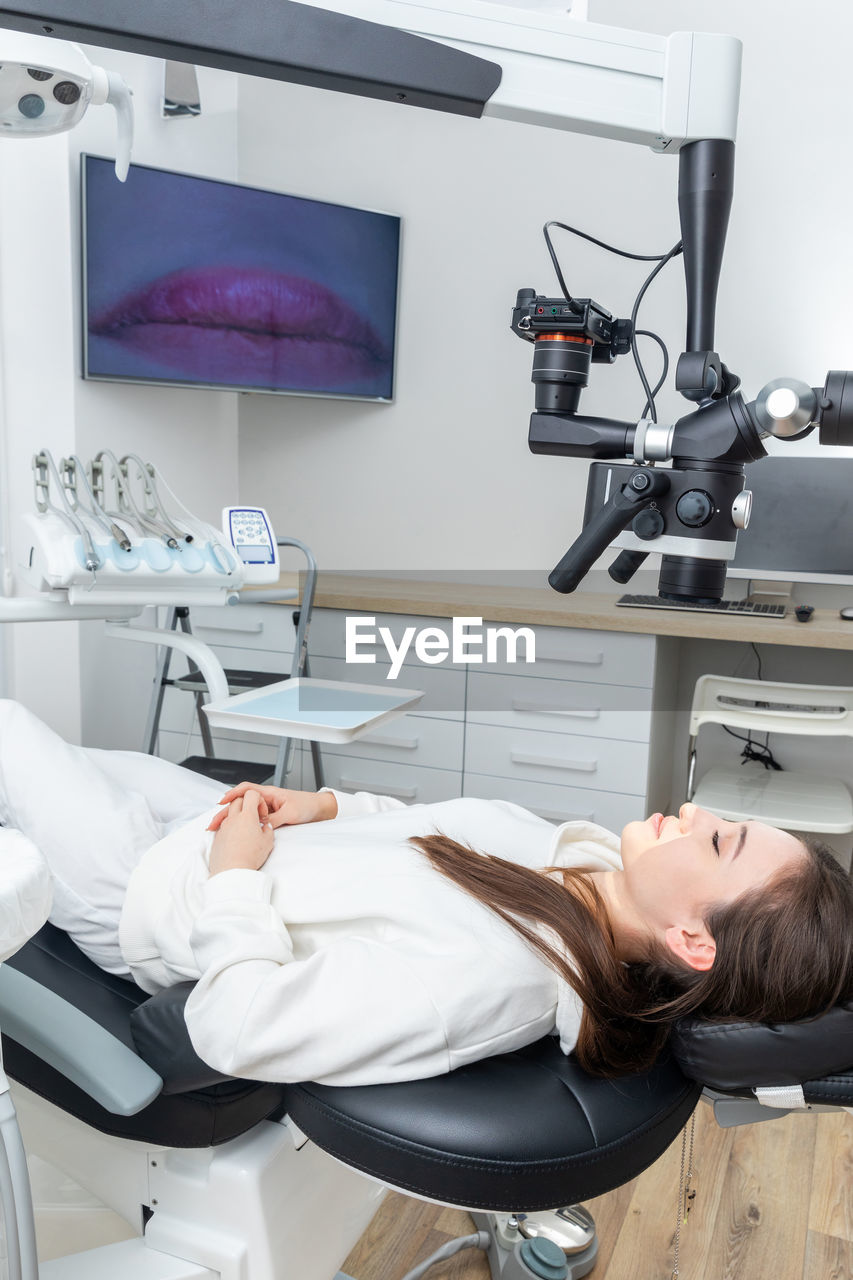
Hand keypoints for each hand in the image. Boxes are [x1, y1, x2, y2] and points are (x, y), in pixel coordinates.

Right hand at [207, 783, 336, 832]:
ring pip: (245, 813)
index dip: (232, 795)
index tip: (221, 803)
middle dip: (226, 812)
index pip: (246, 790)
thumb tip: (259, 826)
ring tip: (218, 829)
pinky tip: (235, 832)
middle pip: (241, 803)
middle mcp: (266, 800)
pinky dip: (242, 824)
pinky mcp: (270, 817)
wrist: (319, 809)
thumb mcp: (290, 814)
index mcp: (269, 793)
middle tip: (213, 823)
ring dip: (232, 819)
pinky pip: (252, 820)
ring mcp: (267, 809)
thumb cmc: (306, 806)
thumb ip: (274, 819)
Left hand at [208, 790, 274, 876]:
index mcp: (247, 816)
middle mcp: (233, 818)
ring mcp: (223, 827)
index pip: (251, 794)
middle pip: (237, 800)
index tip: (262, 813)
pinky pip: (223, 826)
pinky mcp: (217, 837)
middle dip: (247, 804)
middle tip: (254, 817)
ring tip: (245, 829)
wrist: (232, 871)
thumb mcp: (268, 842)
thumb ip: (268, 829)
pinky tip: (237, 839)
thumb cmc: (250, 857)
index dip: (259, 800)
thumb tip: (265, 827)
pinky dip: (231, 827)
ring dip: (238, 816)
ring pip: (229, 812)